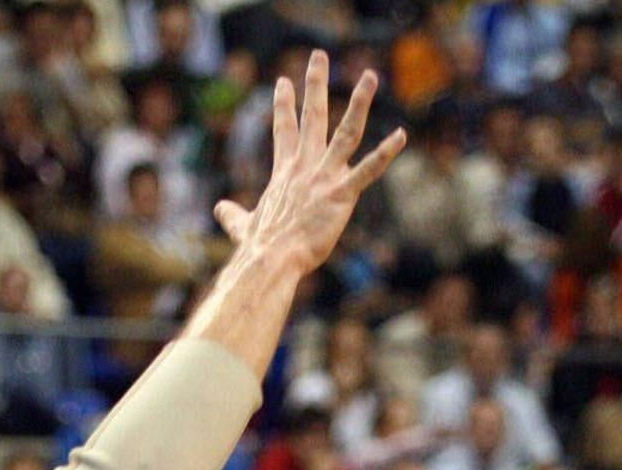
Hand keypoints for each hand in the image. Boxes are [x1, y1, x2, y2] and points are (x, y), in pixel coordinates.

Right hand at [213, 51, 404, 276]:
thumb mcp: (242, 226)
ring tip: (370, 76)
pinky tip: (401, 135)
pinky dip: (385, 153)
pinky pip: (368, 170)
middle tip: (318, 56)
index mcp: (284, 173)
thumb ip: (234, 215)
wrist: (269, 261)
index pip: (283, 130)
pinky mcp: (341, 195)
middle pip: (312, 116)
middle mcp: (305, 167)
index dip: (284, 105)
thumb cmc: (258, 248)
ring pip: (346, 132)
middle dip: (315, 84)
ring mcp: (324, 178)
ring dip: (360, 102)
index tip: (283, 81)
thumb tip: (220, 209)